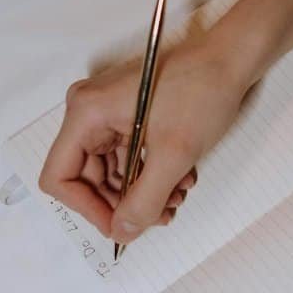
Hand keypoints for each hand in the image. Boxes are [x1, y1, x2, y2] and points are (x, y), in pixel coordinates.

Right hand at [39, 40, 252, 244]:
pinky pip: (128, 158)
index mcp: (86, 113)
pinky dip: (152, 175)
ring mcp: (108, 113)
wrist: (232, 59)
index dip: (86, 208)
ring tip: (177, 196)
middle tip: (160, 215)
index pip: (60, 176)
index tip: (119, 226)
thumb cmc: (202, 91)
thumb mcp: (173, 155)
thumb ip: (144, 201)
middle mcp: (89, 112)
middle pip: (87, 177)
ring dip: (143, 192)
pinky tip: (181, 180)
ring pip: (112, 173)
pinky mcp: (128, 116)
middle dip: (123, 203)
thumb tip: (122, 232)